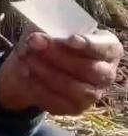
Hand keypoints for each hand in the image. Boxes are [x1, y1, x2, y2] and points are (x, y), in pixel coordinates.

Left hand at [0, 29, 121, 116]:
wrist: (34, 65)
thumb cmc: (51, 40)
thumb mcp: (49, 28)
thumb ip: (45, 30)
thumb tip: (36, 40)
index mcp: (109, 48)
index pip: (107, 48)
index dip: (90, 44)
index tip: (71, 39)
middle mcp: (106, 73)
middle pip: (88, 69)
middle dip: (59, 56)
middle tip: (35, 45)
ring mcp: (93, 93)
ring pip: (74, 88)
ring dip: (48, 73)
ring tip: (28, 59)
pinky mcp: (76, 108)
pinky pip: (59, 102)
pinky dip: (39, 88)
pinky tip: (27, 75)